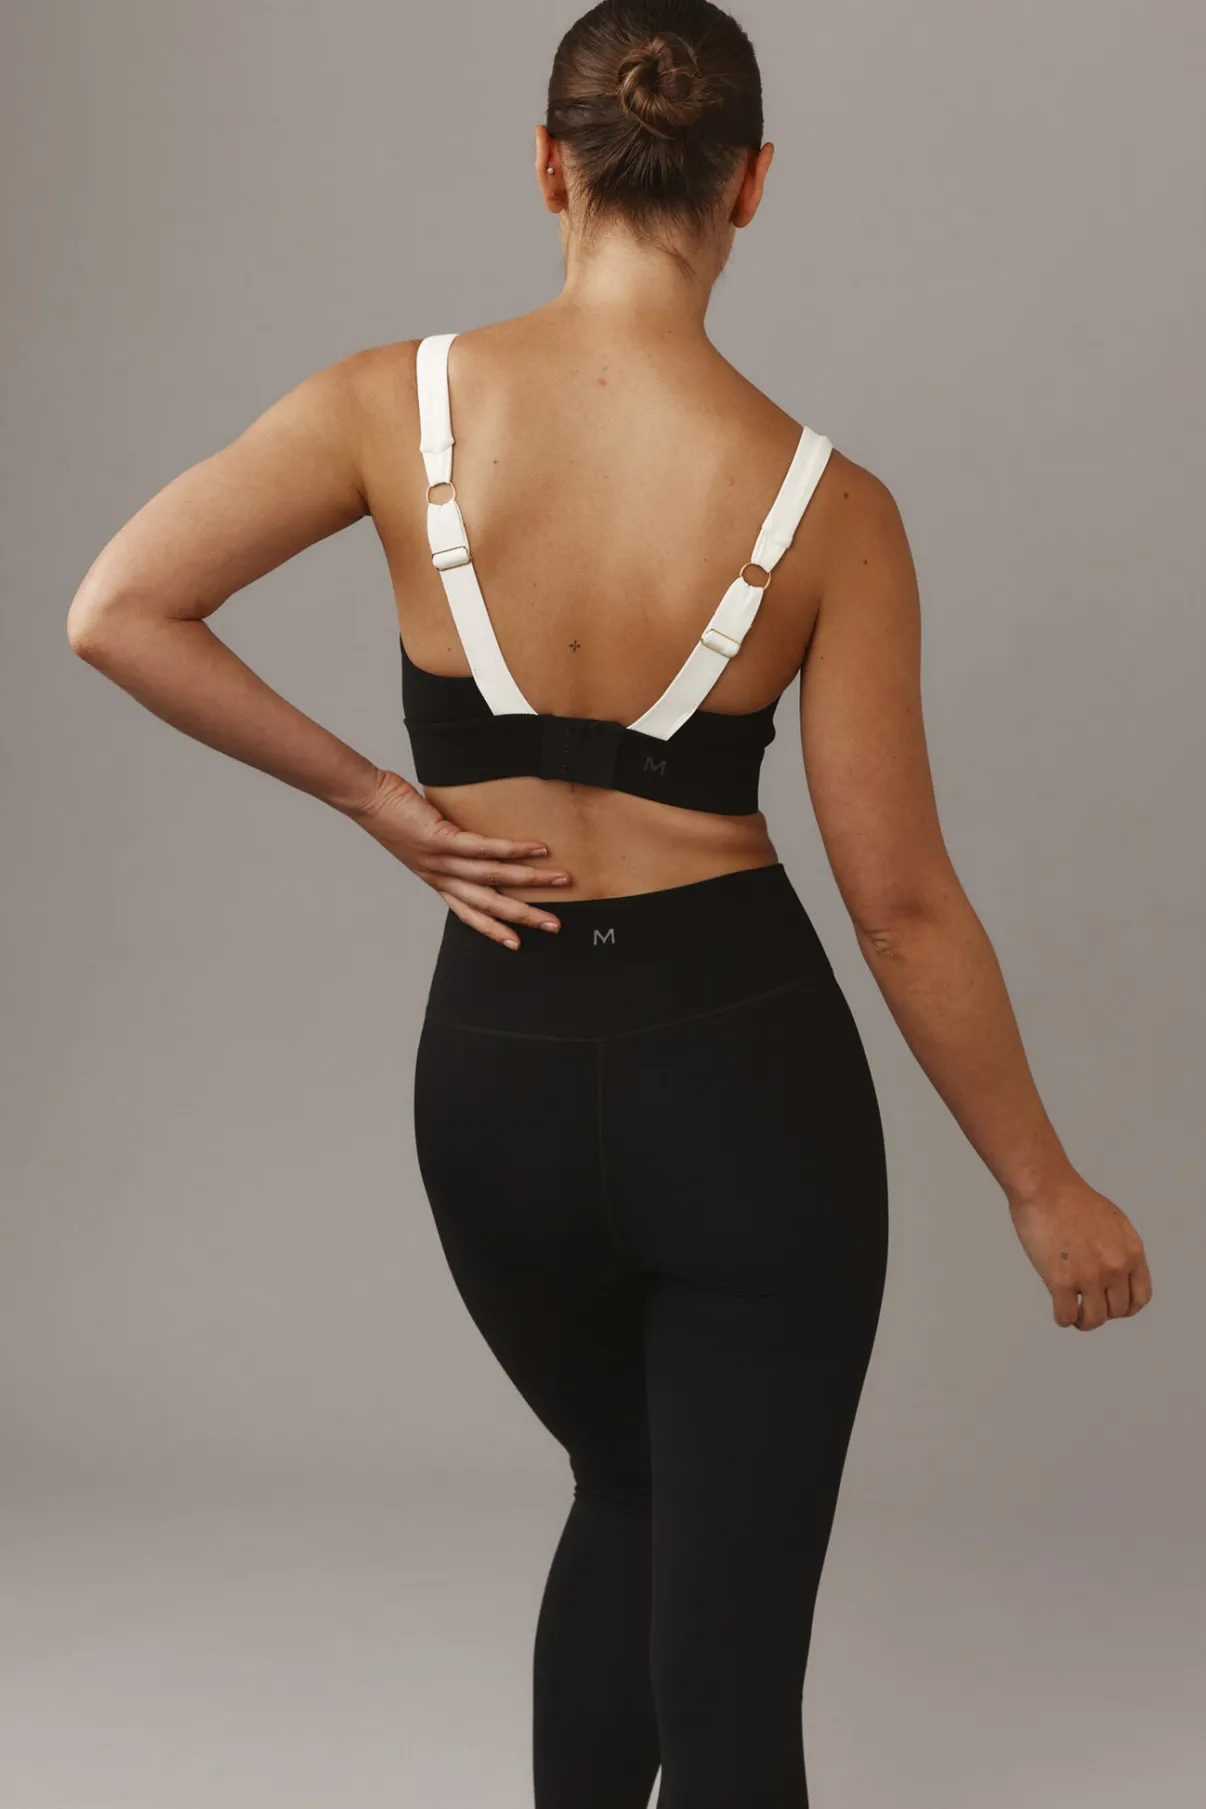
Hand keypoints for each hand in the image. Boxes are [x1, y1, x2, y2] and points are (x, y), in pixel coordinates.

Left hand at [347, 768, 569, 948]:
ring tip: (560, 878)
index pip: (469, 914)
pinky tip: (537, 848)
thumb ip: (450, 849)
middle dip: (524, 915)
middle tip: (553, 925)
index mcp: (437, 880)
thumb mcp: (424, 843)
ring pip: (493, 877)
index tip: (518, 944)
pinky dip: (513, 850)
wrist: (367, 800)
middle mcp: (440, 876)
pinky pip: (484, 848)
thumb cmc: (395, 816)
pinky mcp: (442, 838)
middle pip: (488, 903)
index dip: (493, 930)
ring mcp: (441, 860)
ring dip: (530, 880)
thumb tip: (480, 842)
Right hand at [1008, 1175, 1152, 1329]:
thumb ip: (1121, 1249)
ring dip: (1083, 1321)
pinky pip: (1066, 1316)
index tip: (1112, 1305)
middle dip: (1102, 1311)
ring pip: (1093, 1319)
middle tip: (1087, 1304)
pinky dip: (1063, 1318)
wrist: (1045, 1188)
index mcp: (1132, 1252)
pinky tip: (1059, 1310)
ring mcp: (1089, 1276)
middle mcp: (1116, 1267)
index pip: (1140, 1297)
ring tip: (1074, 1313)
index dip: (1126, 1306)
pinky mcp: (1061, 1282)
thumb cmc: (1072, 1198)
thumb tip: (1118, 1272)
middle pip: (1117, 1311)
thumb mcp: (1115, 1222)